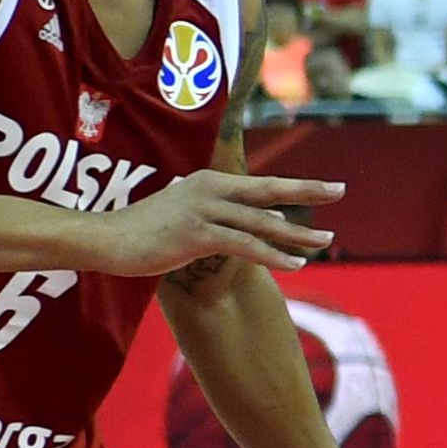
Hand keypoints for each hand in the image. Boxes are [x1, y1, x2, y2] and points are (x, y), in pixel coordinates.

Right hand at [94, 167, 342, 274]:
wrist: (105, 239)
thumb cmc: (144, 232)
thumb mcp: (187, 215)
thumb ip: (224, 215)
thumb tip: (266, 221)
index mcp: (210, 182)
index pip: (262, 184)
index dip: (297, 186)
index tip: (328, 188)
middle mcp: (211, 189)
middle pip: (270, 191)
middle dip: (308, 192)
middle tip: (341, 191)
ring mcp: (204, 210)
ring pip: (262, 222)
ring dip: (297, 234)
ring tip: (326, 242)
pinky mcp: (197, 234)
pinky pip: (245, 246)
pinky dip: (273, 256)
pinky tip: (296, 265)